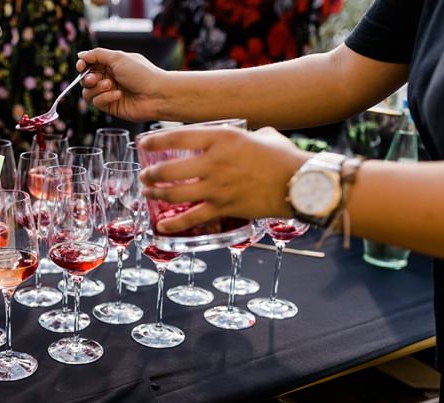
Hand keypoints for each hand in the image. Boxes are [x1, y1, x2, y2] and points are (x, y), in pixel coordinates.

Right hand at [78, 48, 172, 122]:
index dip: (83, 65)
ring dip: (96, 88)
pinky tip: (118, 95)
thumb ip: (97, 55)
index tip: (82, 66)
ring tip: (110, 86)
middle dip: (87, 78)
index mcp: (112, 65)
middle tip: (94, 79)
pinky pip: (97, 102)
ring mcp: (109, 92)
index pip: (90, 64)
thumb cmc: (143, 74)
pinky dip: (105, 98)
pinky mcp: (110, 106)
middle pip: (85, 79)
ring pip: (88, 92)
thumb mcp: (119, 58)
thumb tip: (81, 54)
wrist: (157, 94)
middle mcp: (109, 78)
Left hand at [137, 126, 310, 232]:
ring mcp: (217, 187)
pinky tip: (161, 226)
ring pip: (173, 193)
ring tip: (148, 192)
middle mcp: (215, 163)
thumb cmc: (284, 157)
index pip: (178, 137)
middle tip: (145, 175)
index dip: (155, 141)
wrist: (301, 182)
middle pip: (168, 170)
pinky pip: (191, 218)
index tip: (143, 144)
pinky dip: (173, 224)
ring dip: (155, 194)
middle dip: (150, 174)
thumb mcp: (262, 135)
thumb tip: (237, 137)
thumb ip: (242, 135)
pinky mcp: (223, 208)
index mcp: (223, 138)